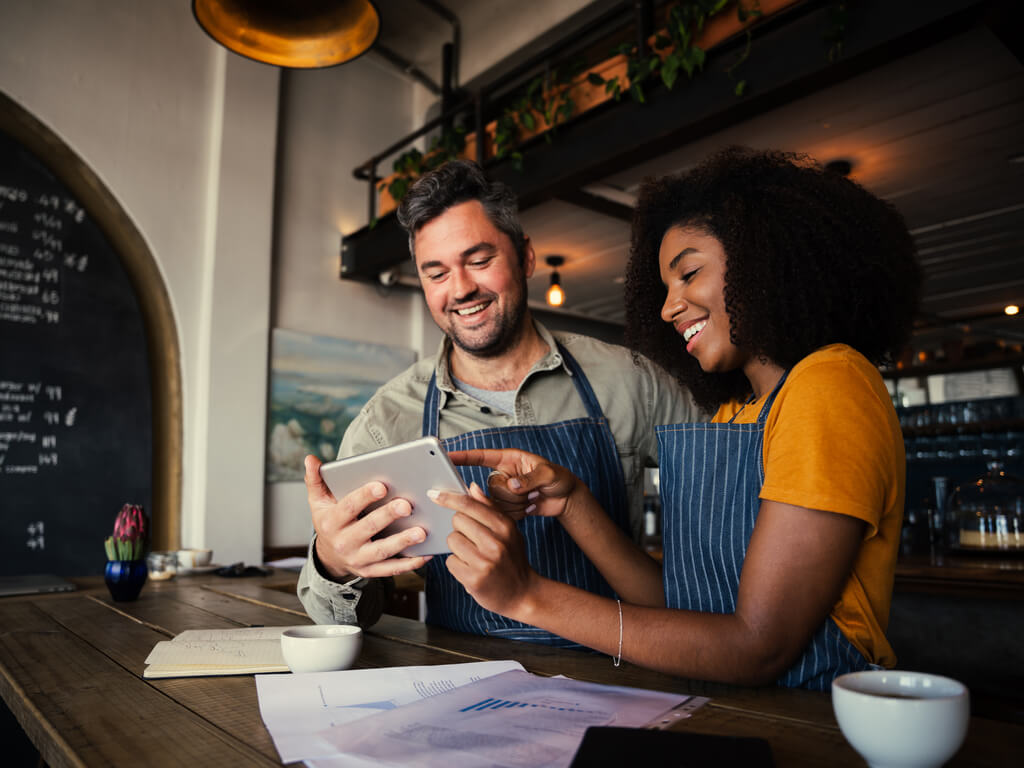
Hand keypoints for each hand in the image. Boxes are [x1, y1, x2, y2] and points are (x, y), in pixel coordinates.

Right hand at [305, 455, 431, 579]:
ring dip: (402, 542)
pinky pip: (391, 569)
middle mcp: (344, 542)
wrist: (329, 557)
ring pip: (382, 551)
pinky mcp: (371, 571)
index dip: (364, 496)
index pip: (348, 507)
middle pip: (368, 528)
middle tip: (407, 505)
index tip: (382, 485)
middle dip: (388, 516)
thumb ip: (315, 480)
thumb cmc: (329, 522)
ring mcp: (358, 559)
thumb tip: (310, 459)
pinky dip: (409, 564)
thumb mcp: (318, 502)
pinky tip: (425, 554)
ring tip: (421, 532)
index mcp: (332, 522)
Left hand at [434, 483, 537, 618]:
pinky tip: (471, 569)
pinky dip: (457, 565)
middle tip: (473, 540)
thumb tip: (471, 487)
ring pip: (452, 540)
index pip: (470, 505)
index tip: (434, 494)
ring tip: (473, 556)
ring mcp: (484, 562)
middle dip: (460, 528)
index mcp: (504, 526)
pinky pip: (450, 562)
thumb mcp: (508, 530)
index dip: (449, 498)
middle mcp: (496, 543)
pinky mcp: (474, 579)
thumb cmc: (512, 558)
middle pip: (457, 521)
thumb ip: (489, 508)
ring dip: (458, 547)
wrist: (523, 594)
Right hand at [448, 448, 578, 520]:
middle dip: (511, 494)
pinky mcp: (507, 507)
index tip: (447, 456)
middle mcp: (503, 475)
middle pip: (489, 487)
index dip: (464, 457)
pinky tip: (531, 507)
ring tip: (533, 498)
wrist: (566, 499)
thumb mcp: (549, 474)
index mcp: (509, 459)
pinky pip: (502, 514)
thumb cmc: (559, 478)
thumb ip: (530, 478)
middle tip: (531, 492)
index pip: (481, 457)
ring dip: (517, 505)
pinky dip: (518, 514)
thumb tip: (512, 486)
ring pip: (495, 504)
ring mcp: (504, 492)